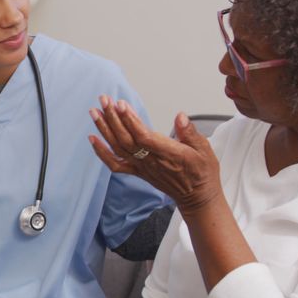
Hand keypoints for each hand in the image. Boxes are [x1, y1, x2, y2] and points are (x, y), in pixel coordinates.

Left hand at [89, 96, 221, 215]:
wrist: (196, 197)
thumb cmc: (202, 172)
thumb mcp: (204, 150)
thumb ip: (190, 133)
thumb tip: (180, 116)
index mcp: (169, 154)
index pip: (144, 137)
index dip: (130, 121)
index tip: (121, 105)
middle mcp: (152, 162)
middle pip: (126, 139)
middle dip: (113, 118)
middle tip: (104, 100)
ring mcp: (143, 168)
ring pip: (118, 148)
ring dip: (104, 130)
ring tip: (95, 112)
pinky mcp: (138, 172)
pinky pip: (115, 164)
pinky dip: (101, 152)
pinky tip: (93, 139)